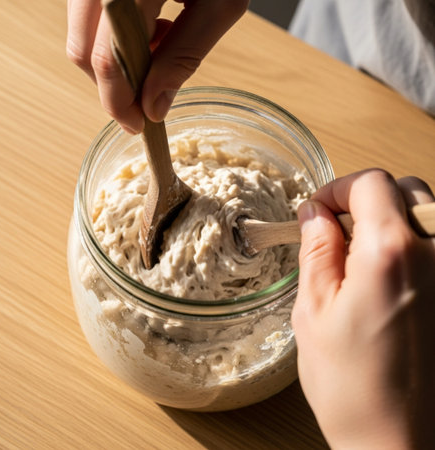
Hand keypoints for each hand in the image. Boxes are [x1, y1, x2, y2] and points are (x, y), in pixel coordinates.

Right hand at [66, 0, 247, 133]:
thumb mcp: (219, 4)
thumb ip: (184, 57)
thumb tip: (154, 108)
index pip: (107, 59)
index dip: (119, 103)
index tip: (138, 127)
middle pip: (84, 52)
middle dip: (115, 86)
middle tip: (150, 96)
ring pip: (83, 37)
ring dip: (118, 61)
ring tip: (162, 45)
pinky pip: (91, 19)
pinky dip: (117, 38)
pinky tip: (152, 26)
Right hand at [293, 169, 434, 448]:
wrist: (399, 442)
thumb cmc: (350, 385)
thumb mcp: (313, 310)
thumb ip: (316, 250)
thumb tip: (313, 213)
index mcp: (389, 255)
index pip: (372, 184)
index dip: (337, 189)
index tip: (318, 211)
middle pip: (406, 191)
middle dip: (365, 202)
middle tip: (336, 233)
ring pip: (427, 215)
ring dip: (391, 221)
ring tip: (360, 259)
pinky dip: (412, 245)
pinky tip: (388, 278)